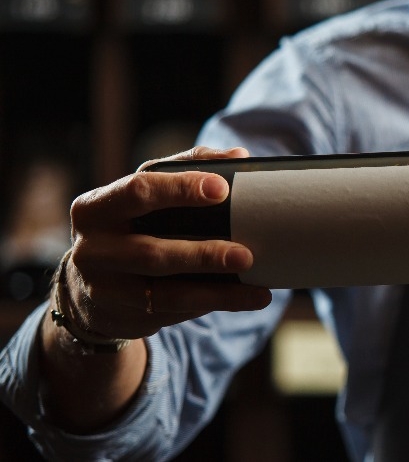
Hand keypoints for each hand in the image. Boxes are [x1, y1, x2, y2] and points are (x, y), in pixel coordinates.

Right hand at [57, 146, 271, 342]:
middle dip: (202, 255)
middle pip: (151, 252)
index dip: (180, 189)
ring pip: (167, 293)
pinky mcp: (123, 314)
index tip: (222, 189)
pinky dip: (212, 305)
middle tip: (246, 255)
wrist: (88, 289)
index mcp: (97, 207)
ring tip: (259, 292)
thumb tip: (238, 155)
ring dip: (218, 292)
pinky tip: (244, 300)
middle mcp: (93, 248)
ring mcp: (105, 287)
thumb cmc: (130, 226)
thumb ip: (186, 168)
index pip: (138, 191)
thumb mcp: (144, 194)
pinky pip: (174, 312)